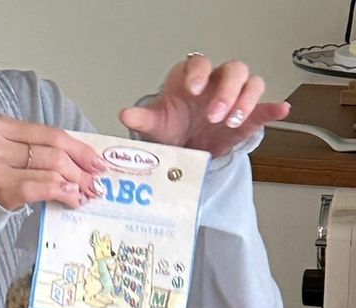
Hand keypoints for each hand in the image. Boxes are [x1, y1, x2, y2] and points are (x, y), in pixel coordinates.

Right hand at [0, 117, 106, 211]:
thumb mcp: (0, 155)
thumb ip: (30, 151)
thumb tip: (75, 159)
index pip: (46, 133)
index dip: (77, 146)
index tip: (96, 159)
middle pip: (51, 151)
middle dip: (80, 167)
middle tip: (96, 180)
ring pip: (49, 168)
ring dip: (74, 182)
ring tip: (86, 193)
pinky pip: (37, 187)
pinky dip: (58, 191)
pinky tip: (70, 198)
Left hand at [119, 55, 290, 157]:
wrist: (185, 147)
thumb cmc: (172, 127)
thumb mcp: (156, 124)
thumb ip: (143, 118)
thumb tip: (126, 114)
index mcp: (193, 77)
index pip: (200, 63)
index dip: (198, 73)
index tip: (192, 90)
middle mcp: (217, 83)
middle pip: (232, 71)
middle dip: (226, 91)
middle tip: (214, 114)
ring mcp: (235, 98)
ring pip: (251, 84)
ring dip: (245, 101)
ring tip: (231, 121)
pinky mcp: (248, 116)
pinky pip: (265, 106)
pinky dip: (273, 108)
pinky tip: (280, 111)